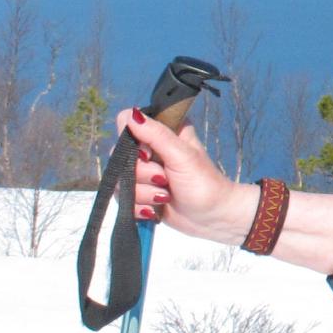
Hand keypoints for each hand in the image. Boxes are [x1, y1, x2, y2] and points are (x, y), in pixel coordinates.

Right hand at [116, 107, 257, 246]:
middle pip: (119, 155)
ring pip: (120, 180)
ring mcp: (142, 173)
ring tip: (166, 195)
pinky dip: (139, 207)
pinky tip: (156, 208)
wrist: (212, 218)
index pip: (127, 123)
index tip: (149, 154)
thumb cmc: (204, 183)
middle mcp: (149, 149)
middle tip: (165, 179)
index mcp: (163, 132)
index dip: (133, 141)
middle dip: (143, 174)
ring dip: (144, 193)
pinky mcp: (138, 194)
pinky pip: (122, 199)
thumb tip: (130, 115)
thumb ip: (156, 135)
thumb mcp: (182, 155)